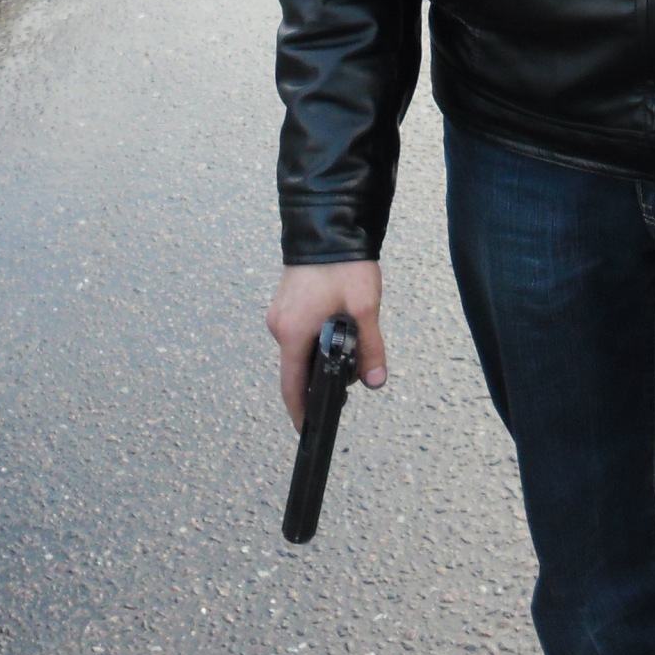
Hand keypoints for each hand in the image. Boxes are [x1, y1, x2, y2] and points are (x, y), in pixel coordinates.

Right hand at [265, 261, 386, 428]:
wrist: (328, 226)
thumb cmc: (342, 265)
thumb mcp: (363, 309)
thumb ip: (370, 348)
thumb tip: (375, 380)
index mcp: (292, 332)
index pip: (291, 385)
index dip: (300, 410)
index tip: (307, 428)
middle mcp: (280, 325)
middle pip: (295, 368)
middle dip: (318, 380)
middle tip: (346, 383)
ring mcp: (281, 312)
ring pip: (298, 349)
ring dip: (318, 356)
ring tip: (349, 350)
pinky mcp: (287, 301)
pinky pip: (298, 331)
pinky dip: (315, 339)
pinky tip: (338, 329)